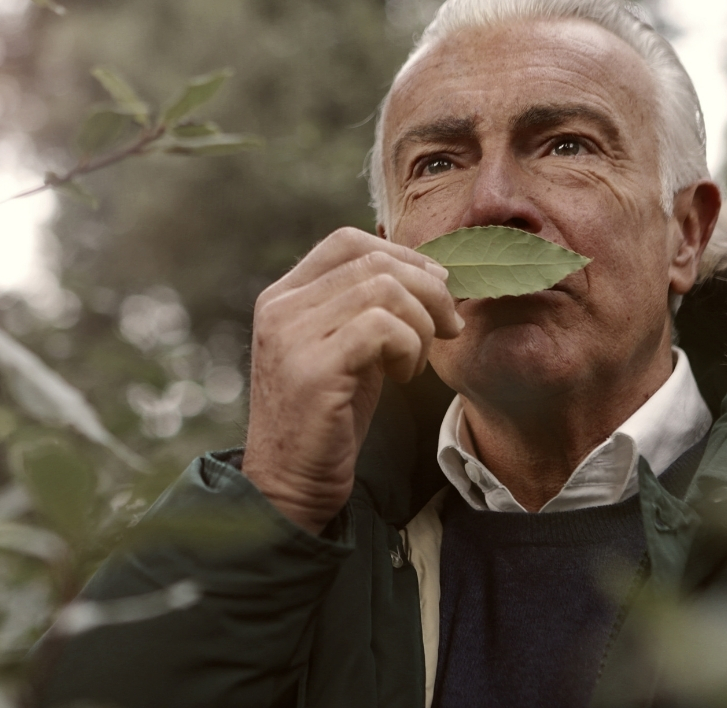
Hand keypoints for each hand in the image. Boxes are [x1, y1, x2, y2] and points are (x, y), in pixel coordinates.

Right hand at [241, 227, 461, 533]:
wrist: (289, 484)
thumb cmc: (327, 419)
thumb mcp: (345, 349)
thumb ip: (366, 308)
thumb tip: (430, 272)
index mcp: (283, 296)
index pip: (347, 241)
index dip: (402, 256)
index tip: (433, 291)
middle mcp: (280, 307)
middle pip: (373, 260)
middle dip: (427, 290)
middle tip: (446, 327)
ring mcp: (291, 335)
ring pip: (384, 289)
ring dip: (420, 325)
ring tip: (414, 362)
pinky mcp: (311, 368)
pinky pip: (382, 328)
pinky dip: (408, 348)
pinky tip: (402, 377)